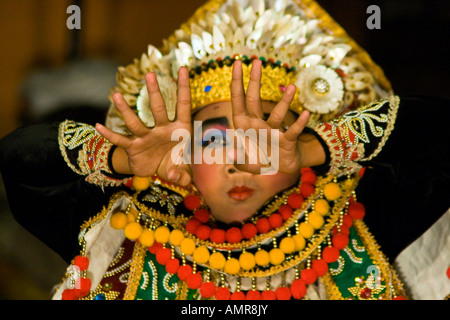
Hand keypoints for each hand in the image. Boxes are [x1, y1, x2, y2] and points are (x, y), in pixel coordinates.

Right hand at [95, 67, 192, 185]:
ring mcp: (147, 136)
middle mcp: (162, 129)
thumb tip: (180, 179)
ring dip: (125, 110)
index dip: (183, 87)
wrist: (157, 171)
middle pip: (158, 108)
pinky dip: (110, 135)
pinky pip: (121, 140)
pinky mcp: (134, 147)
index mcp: (180, 129)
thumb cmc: (174, 162)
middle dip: (154, 92)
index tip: (182, 68)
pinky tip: (98, 127)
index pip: (183, 105)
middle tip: (150, 74)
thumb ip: (184, 175)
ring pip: (135, 122)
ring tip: (115, 95)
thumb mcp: (183, 170)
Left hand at [230, 59, 310, 173]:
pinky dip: (299, 123)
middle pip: (254, 99)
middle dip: (254, 80)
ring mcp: (272, 131)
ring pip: (277, 114)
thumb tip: (230, 152)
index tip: (237, 63)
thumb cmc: (258, 161)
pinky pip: (293, 131)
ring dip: (284, 101)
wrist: (278, 169)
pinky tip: (304, 113)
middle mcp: (257, 123)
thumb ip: (237, 158)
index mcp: (243, 125)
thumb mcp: (244, 163)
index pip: (238, 100)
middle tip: (257, 61)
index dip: (237, 82)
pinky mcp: (286, 141)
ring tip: (292, 87)